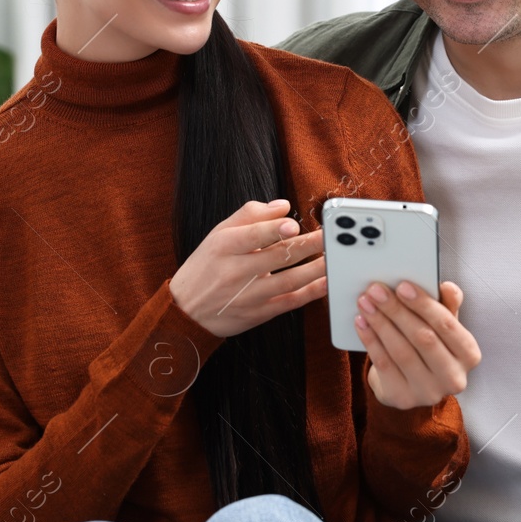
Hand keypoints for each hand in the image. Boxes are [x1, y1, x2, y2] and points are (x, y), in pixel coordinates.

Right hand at [169, 199, 327, 337]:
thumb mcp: (218, 234)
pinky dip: (312, 292)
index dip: (273, 230)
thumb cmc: (206, 266)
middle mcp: (235, 271)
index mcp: (224, 246)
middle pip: (276, 257)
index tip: (293, 224)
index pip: (251, 236)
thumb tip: (284, 207)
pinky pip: (290, 302)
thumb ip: (250, 216)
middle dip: (306, 245)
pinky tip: (327, 281)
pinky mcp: (259, 314)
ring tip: (334, 256)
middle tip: (328, 236)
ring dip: (316, 268)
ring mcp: (248, 295)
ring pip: (288, 281)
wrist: (186, 311)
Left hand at [355, 281, 480, 408]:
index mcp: (469, 354)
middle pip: (423, 338)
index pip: (447, 325)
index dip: (424, 304)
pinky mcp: (403, 398)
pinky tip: (361, 322)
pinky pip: (384, 365)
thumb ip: (447, 305)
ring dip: (380, 323)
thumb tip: (448, 287)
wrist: (410, 382)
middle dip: (397, 310)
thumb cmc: (430, 347)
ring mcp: (428, 392)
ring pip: (401, 352)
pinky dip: (370, 340)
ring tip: (365, 302)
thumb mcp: (442, 326)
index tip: (402, 286)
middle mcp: (453, 377)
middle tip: (376, 290)